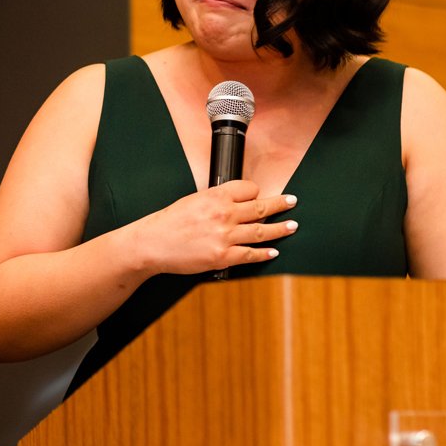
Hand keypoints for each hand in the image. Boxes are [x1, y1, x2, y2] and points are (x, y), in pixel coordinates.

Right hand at [133, 180, 297, 274]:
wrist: (152, 243)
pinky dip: (264, 253)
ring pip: (261, 231)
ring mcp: (224, 236)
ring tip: (292, 225)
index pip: (249, 189)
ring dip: (280, 229)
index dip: (256, 192)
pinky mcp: (221, 257)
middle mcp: (224, 214)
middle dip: (280, 204)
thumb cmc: (170, 221)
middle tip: (292, 201)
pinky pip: (249, 254)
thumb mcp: (195, 199)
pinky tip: (273, 251)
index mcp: (217, 196)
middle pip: (260, 208)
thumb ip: (218, 199)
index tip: (261, 195)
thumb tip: (239, 200)